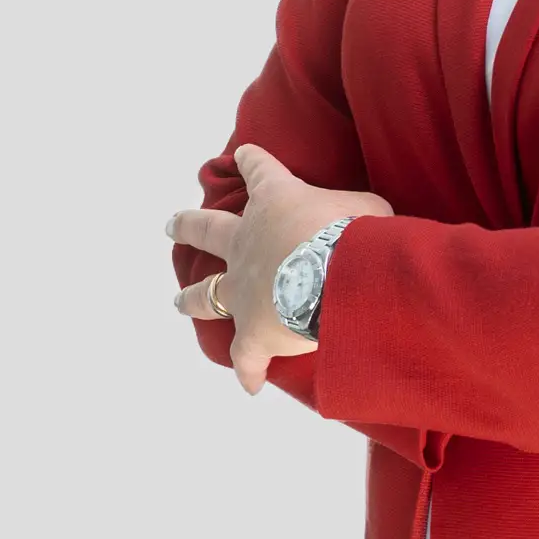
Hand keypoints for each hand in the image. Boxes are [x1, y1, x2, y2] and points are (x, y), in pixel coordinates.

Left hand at [170, 143, 393, 394]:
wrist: (336, 276)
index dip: (253, 162)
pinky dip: (249, 370)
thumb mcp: (366, 206)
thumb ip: (355, 211)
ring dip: (193, 296)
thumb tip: (365, 224)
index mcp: (275, 202)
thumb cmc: (356, 232)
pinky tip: (249, 383)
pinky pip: (246, 357)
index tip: (244, 154)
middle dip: (189, 225)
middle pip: (207, 229)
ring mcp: (243, 289)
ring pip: (207, 292)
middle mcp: (247, 242)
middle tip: (172, 224)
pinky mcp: (252, 333)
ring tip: (180, 299)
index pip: (261, 172)